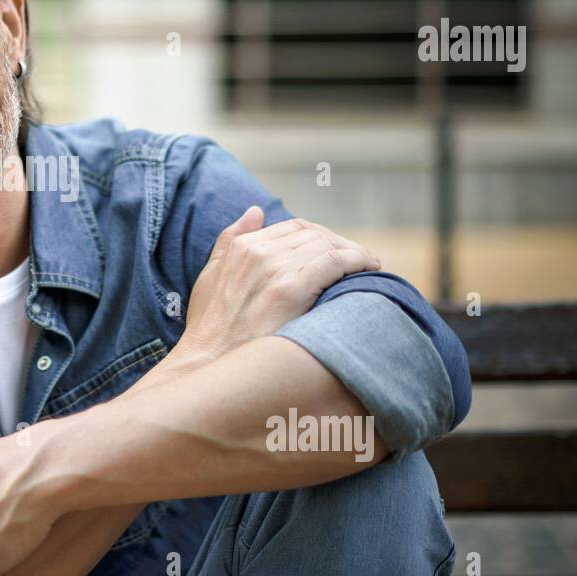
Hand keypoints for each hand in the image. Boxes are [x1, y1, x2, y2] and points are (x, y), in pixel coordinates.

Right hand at [175, 206, 380, 365]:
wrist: (206, 364)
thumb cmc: (209, 329)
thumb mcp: (209, 277)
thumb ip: (229, 241)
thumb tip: (255, 211)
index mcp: (242, 246)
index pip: (294, 228)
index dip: (321, 237)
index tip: (336, 250)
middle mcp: (258, 251)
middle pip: (314, 234)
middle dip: (340, 243)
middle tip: (359, 260)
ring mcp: (275, 269)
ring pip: (328, 245)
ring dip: (354, 252)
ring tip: (368, 266)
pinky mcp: (291, 289)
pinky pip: (336, 261)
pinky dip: (357, 260)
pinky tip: (370, 270)